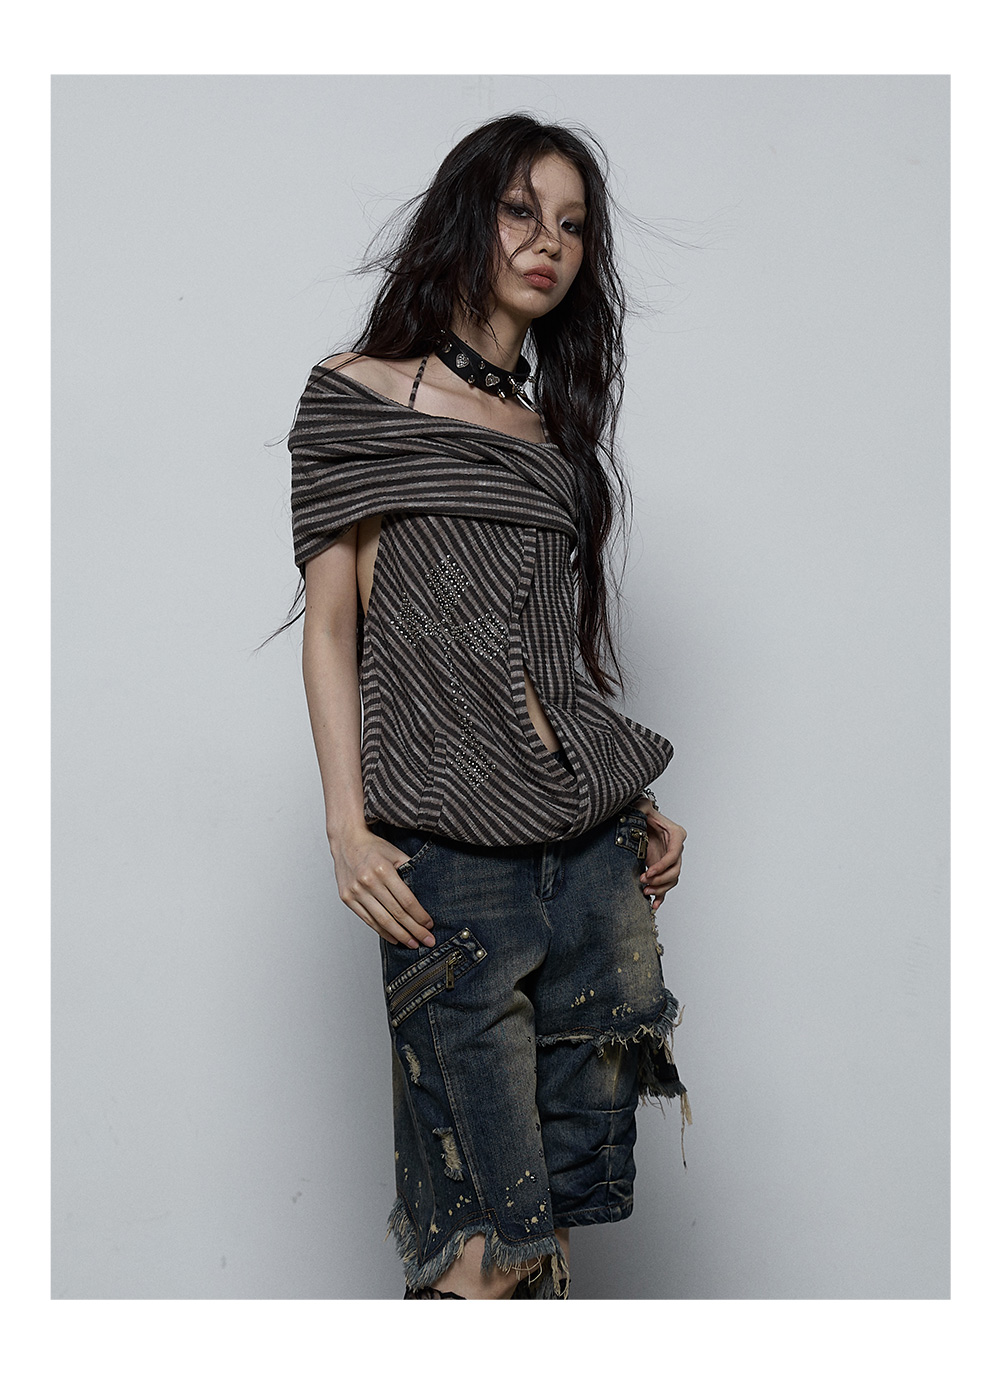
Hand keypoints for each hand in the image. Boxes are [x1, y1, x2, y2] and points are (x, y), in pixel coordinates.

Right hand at [330, 826, 436, 948]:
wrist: (347, 842)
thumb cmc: (373, 848)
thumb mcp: (396, 853)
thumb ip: (410, 871)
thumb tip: (426, 894)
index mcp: (383, 870)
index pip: (406, 900)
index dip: (419, 915)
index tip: (429, 925)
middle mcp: (368, 882)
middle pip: (396, 913)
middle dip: (414, 930)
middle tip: (427, 941)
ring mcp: (356, 892)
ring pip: (382, 920)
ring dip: (400, 935)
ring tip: (412, 944)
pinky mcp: (347, 898)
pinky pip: (368, 920)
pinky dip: (382, 931)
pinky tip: (394, 938)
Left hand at [634, 803, 685, 912]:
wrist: (637, 823)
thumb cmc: (642, 815)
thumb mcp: (642, 808)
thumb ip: (642, 806)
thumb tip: (643, 806)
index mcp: (676, 835)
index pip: (674, 854)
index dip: (662, 865)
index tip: (648, 872)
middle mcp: (676, 848)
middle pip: (675, 870)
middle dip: (660, 879)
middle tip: (644, 881)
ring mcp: (671, 860)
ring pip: (672, 880)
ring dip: (660, 889)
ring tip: (645, 891)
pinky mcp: (664, 869)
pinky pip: (666, 886)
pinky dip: (661, 897)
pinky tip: (654, 905)